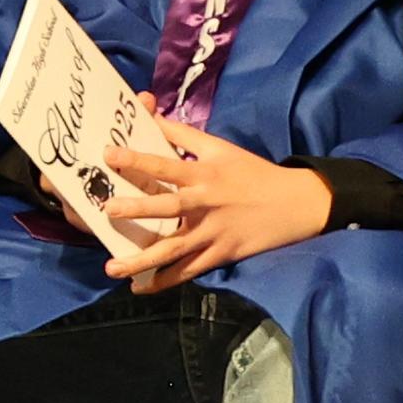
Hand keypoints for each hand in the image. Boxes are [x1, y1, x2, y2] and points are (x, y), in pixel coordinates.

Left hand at [96, 128, 331, 289]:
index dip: (138, 160)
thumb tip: (150, 114)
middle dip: (137, 209)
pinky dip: (165, 281)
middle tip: (107, 211)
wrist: (294, 204)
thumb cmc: (252, 172)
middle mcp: (206, 204)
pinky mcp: (221, 255)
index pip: (166, 165)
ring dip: (143, 260)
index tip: (109, 155)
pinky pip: (189, 270)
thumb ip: (183, 135)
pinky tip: (141, 287)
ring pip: (174, 249)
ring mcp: (213, 233)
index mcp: (204, 174)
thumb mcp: (220, 147)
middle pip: (168, 208)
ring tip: (112, 268)